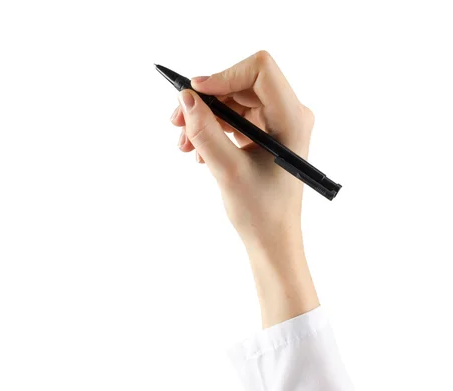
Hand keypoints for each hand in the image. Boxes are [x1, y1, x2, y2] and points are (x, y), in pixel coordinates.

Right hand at [170, 50, 314, 257]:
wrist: (272, 240)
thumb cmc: (261, 213)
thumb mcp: (228, 172)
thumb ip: (206, 133)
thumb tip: (186, 100)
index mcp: (292, 119)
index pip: (259, 70)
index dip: (223, 75)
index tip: (194, 93)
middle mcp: (289, 115)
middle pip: (241, 85)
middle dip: (207, 101)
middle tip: (177, 121)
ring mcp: (277, 126)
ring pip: (234, 103)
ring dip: (205, 118)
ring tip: (185, 144)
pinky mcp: (265, 137)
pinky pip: (234, 120)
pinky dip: (213, 130)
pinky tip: (198, 151)